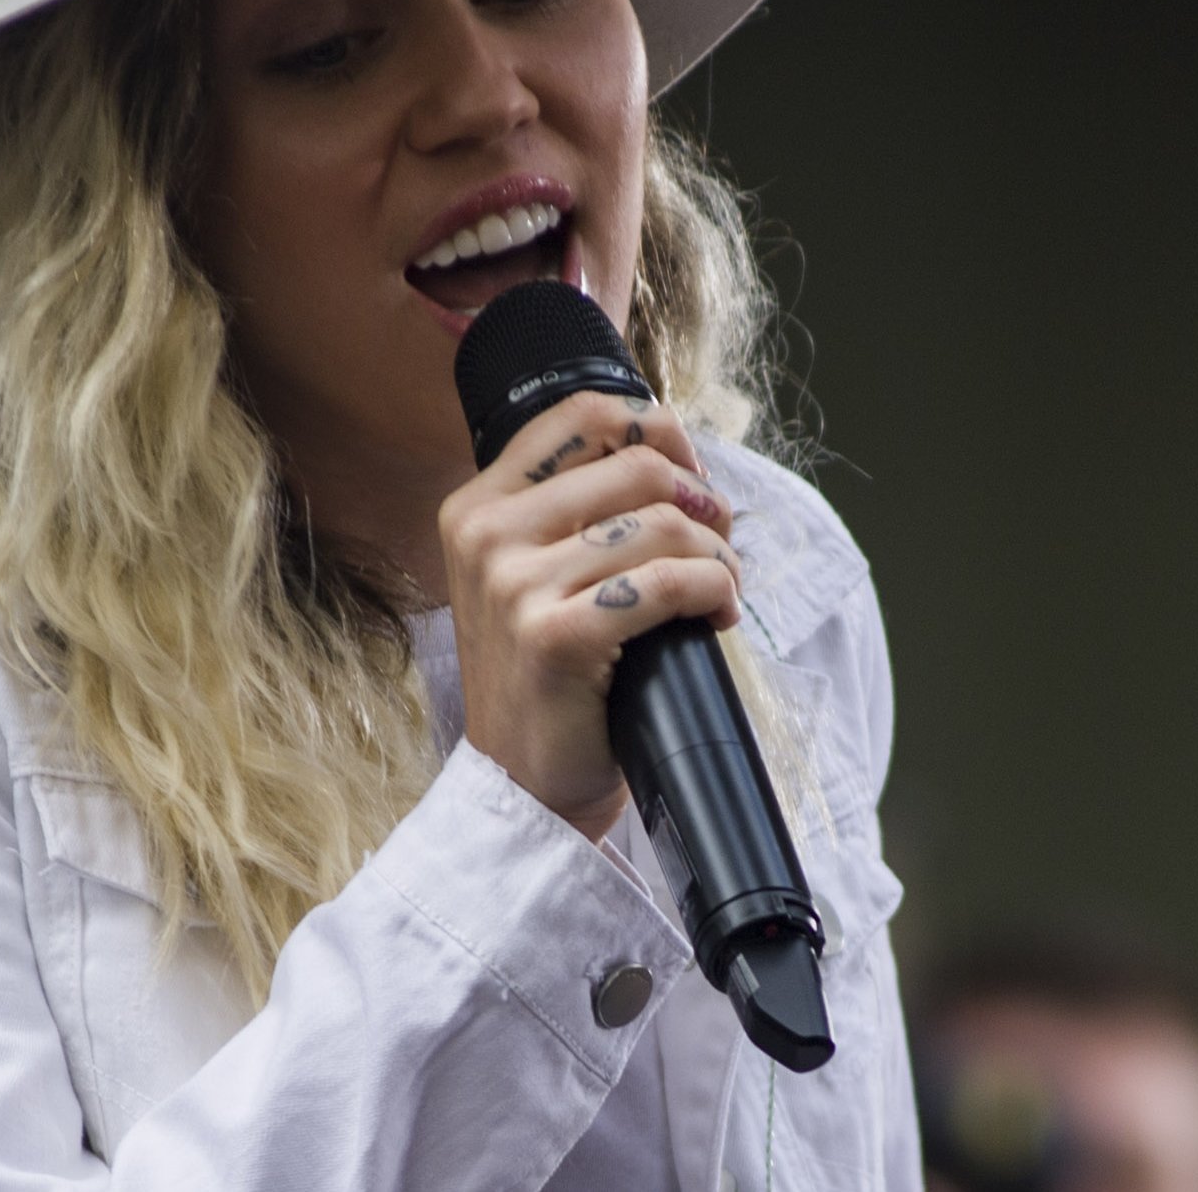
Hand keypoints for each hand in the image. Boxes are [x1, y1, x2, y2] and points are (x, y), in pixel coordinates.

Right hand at [437, 391, 740, 840]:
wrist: (526, 786)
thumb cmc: (550, 674)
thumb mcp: (537, 571)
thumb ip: (580, 506)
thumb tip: (675, 453)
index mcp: (477, 504)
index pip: (584, 412)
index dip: (659, 432)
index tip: (691, 477)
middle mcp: (485, 534)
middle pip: (637, 465)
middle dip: (703, 501)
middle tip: (720, 543)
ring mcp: (513, 586)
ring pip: (661, 524)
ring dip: (717, 555)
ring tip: (720, 589)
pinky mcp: (555, 637)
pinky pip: (667, 583)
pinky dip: (713, 592)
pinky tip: (717, 616)